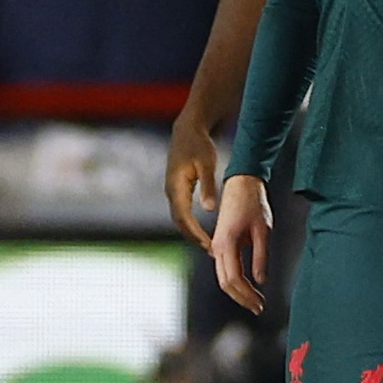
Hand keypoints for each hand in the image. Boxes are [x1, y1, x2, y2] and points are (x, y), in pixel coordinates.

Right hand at [166, 105, 220, 250]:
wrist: (187, 130)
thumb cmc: (199, 145)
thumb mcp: (207, 164)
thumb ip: (208, 187)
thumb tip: (209, 210)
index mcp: (176, 187)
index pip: (184, 218)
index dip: (196, 234)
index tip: (209, 245)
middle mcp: (170, 192)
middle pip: (179, 223)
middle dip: (194, 238)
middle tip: (211, 252)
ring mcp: (172, 191)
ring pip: (179, 219)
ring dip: (192, 233)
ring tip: (209, 246)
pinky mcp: (176, 190)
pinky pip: (181, 212)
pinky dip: (191, 224)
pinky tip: (203, 231)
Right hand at [210, 174, 272, 315]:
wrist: (241, 182)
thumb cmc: (253, 202)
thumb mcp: (263, 230)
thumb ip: (261, 255)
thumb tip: (261, 281)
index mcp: (226, 243)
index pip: (234, 278)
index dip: (247, 295)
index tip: (260, 304)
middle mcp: (217, 246)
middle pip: (225, 282)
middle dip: (242, 298)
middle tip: (259, 308)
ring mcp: (217, 245)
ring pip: (223, 277)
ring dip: (238, 291)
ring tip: (255, 301)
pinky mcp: (221, 243)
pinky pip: (225, 268)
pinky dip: (235, 280)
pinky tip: (248, 286)